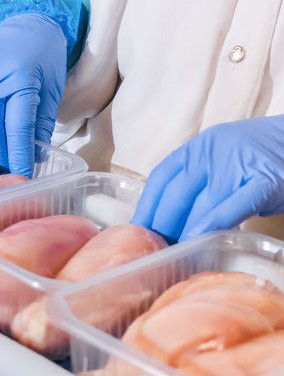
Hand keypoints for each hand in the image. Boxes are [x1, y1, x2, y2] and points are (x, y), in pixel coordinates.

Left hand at [131, 115, 283, 241]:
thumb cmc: (262, 160)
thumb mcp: (222, 164)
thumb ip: (198, 185)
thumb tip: (169, 221)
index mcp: (197, 148)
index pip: (161, 179)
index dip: (146, 208)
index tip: (137, 233)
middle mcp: (212, 152)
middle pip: (175, 194)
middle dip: (162, 226)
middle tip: (156, 251)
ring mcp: (238, 165)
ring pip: (201, 203)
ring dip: (183, 232)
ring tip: (174, 254)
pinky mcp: (264, 181)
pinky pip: (233, 205)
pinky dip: (212, 224)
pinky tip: (200, 240)